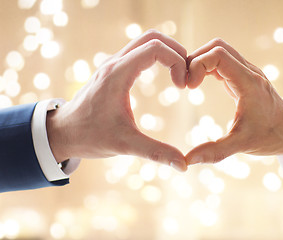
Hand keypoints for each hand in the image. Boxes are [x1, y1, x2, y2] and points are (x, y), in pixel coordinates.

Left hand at [46, 30, 187, 171]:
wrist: (63, 132)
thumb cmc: (90, 137)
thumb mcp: (124, 145)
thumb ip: (155, 153)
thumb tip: (183, 165)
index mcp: (117, 75)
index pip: (155, 48)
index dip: (176, 61)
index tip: (182, 86)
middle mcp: (115, 63)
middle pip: (153, 37)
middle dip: (176, 51)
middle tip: (185, 75)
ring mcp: (113, 64)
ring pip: (146, 41)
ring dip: (167, 52)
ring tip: (179, 75)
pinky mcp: (114, 69)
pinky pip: (139, 51)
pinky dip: (157, 56)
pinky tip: (165, 76)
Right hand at [186, 38, 282, 164]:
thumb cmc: (269, 137)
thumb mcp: (242, 145)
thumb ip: (214, 152)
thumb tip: (187, 160)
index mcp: (249, 84)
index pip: (218, 55)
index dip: (197, 65)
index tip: (189, 87)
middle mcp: (249, 72)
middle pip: (217, 46)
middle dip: (195, 59)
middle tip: (185, 83)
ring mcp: (247, 72)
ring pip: (220, 50)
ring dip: (201, 61)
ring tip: (189, 82)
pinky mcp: (244, 76)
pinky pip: (222, 60)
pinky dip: (207, 66)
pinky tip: (199, 83)